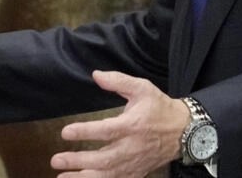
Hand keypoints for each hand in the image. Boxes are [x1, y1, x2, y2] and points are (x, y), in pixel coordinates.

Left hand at [50, 70, 189, 176]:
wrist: (185, 132)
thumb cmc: (160, 108)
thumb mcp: (142, 88)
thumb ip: (118, 81)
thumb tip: (96, 75)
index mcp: (133, 126)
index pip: (106, 131)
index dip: (85, 132)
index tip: (65, 132)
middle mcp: (132, 148)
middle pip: (103, 159)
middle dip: (78, 161)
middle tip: (56, 160)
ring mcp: (135, 164)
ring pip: (107, 175)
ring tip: (62, 177)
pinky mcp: (137, 173)